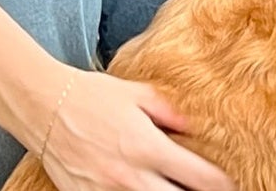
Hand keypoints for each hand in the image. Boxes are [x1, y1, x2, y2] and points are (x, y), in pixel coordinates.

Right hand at [40, 70, 234, 190]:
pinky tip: (141, 188)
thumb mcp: (137, 94)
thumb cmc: (92, 96)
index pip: (196, 175)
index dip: (219, 184)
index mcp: (148, 147)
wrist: (45, 107)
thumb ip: (169, 112)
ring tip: (171, 187)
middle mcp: (130, 176)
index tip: (229, 186)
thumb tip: (193, 127)